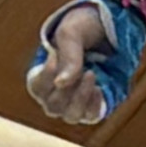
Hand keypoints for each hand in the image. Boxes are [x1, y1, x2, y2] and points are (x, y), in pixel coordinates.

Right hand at [27, 5, 107, 124]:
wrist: (108, 31)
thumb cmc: (82, 29)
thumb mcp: (72, 32)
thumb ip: (67, 55)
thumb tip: (61, 84)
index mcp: (42, 76)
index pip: (37, 87)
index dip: (45, 75)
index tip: (55, 55)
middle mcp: (55, 95)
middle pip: (53, 106)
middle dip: (68, 87)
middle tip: (81, 66)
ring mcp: (75, 103)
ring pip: (71, 115)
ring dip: (81, 97)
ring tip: (92, 74)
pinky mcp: (94, 106)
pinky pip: (91, 116)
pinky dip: (95, 104)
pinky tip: (100, 87)